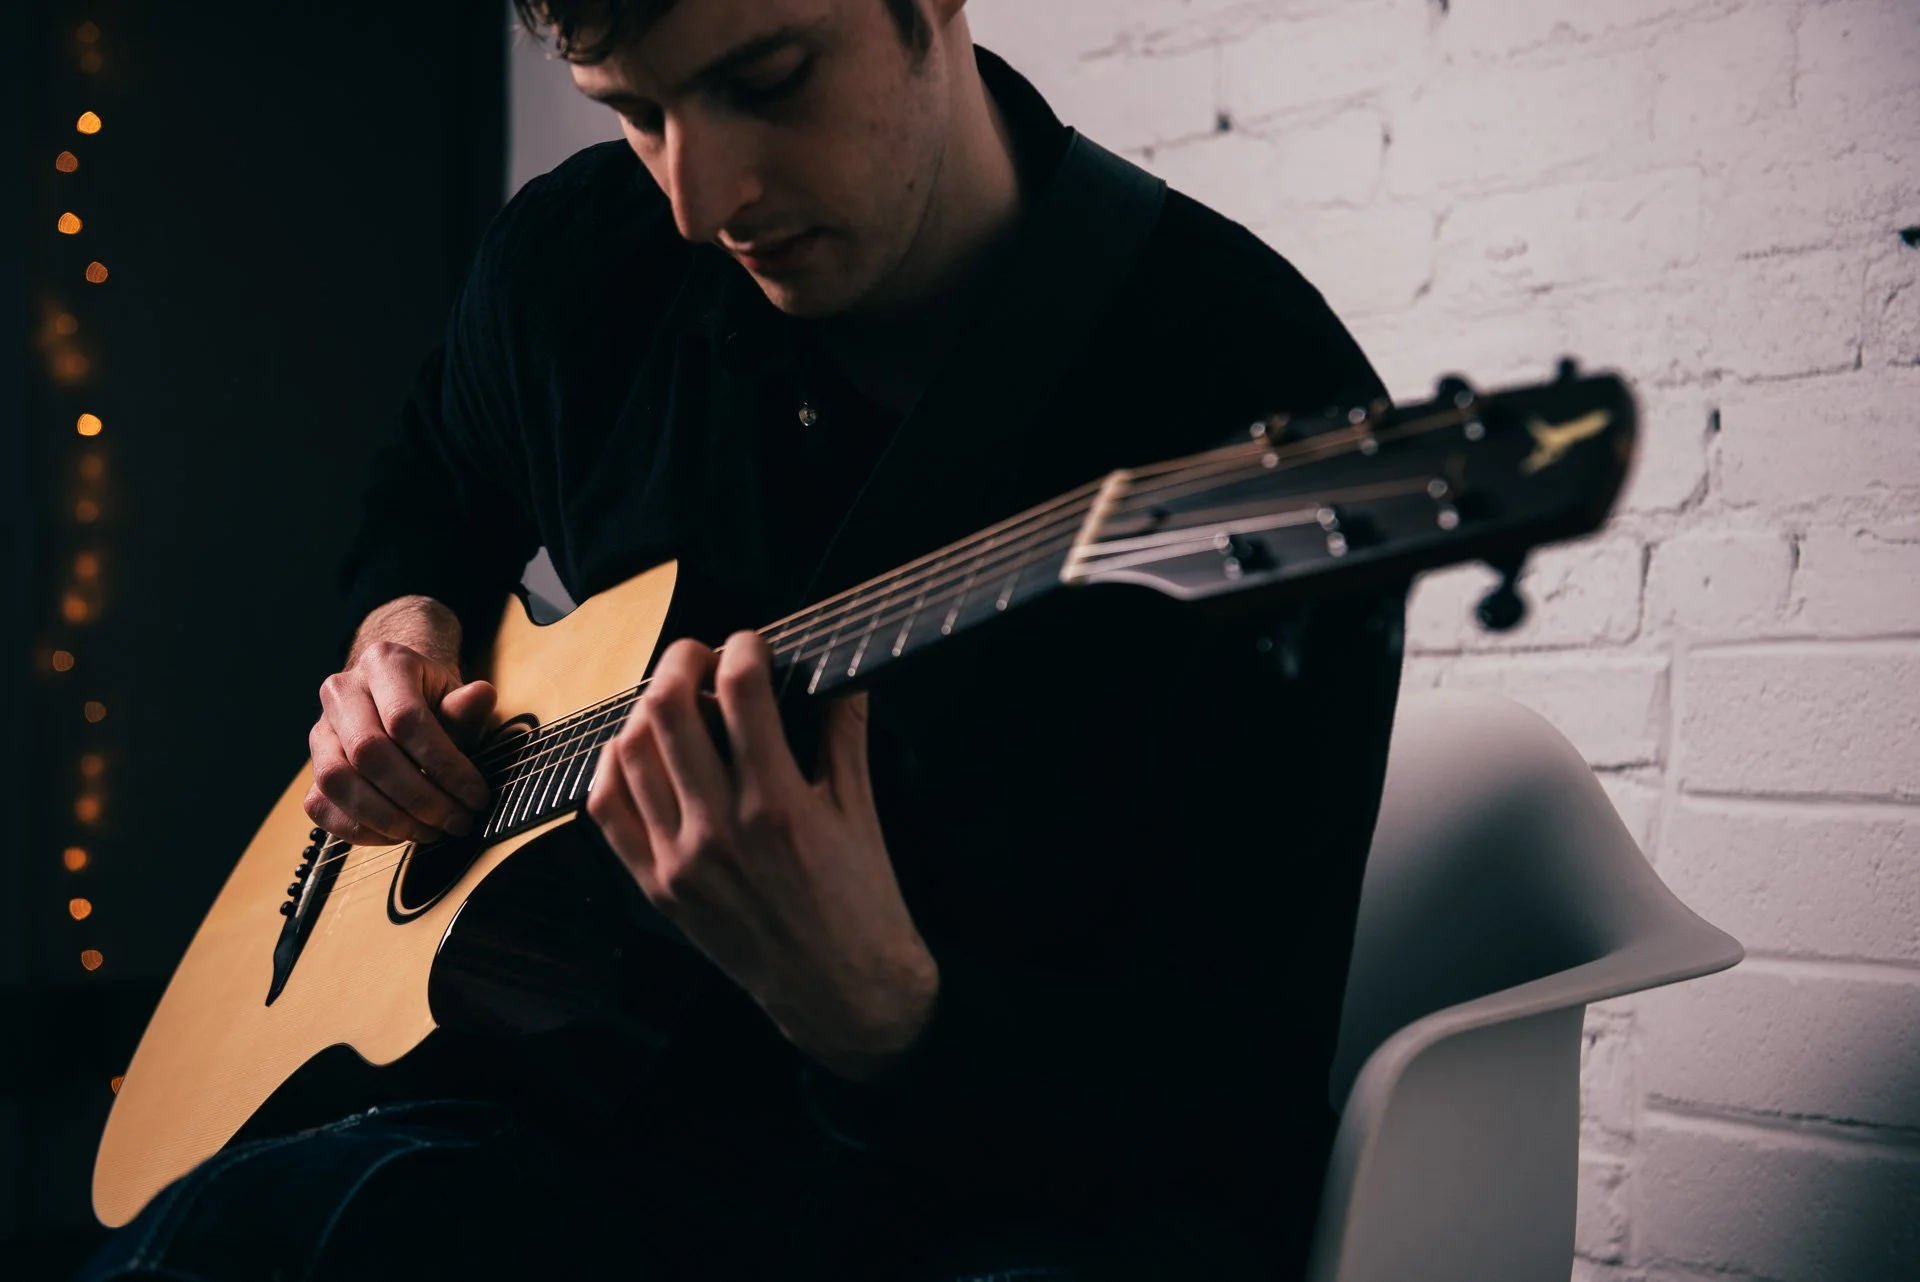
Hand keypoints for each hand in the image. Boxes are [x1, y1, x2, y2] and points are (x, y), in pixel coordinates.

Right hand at [305, 642, 495, 845]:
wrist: (401, 699)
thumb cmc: (434, 702)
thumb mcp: (457, 697)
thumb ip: (467, 706)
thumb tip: (482, 695)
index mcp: (384, 663)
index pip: (405, 719)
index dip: (443, 765)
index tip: (475, 797)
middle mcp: (342, 691)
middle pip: (368, 752)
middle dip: (418, 798)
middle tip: (456, 822)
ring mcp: (320, 730)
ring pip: (337, 781)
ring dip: (387, 818)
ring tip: (429, 832)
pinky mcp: (312, 767)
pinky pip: (321, 805)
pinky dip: (359, 829)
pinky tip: (398, 835)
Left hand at [587, 632, 938, 1081]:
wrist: (841, 991)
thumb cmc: (859, 905)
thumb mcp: (860, 812)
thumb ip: (844, 735)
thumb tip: (842, 676)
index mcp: (778, 805)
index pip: (741, 693)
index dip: (743, 648)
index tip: (751, 643)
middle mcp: (719, 830)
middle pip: (668, 712)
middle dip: (682, 663)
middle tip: (702, 656)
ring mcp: (679, 861)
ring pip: (629, 754)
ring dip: (645, 710)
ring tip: (672, 699)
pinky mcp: (657, 887)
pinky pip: (607, 811)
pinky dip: (613, 767)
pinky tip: (636, 751)